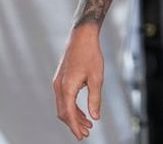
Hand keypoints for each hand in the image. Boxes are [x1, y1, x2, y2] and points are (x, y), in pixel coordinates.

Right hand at [53, 24, 103, 139]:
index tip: (83, 136)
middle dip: (74, 124)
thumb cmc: (91, 55)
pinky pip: (64, 98)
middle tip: (86, 133)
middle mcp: (58, 87)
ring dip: (74, 116)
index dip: (75, 126)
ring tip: (87, 124)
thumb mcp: (97, 78)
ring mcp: (58, 83)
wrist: (82, 37)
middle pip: (64, 112)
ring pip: (63, 106)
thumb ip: (95, 98)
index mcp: (66, 87)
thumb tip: (95, 117)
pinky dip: (72, 107)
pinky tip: (82, 110)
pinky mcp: (60, 80)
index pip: (68, 114)